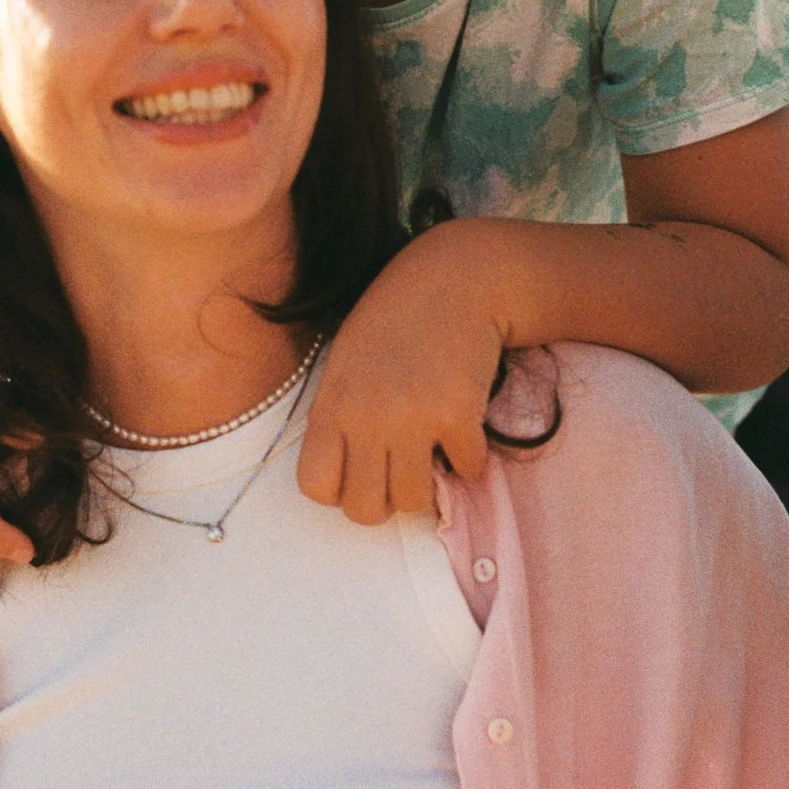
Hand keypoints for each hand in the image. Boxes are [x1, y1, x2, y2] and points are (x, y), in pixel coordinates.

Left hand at [296, 224, 500, 522]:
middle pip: (365, 510)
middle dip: (387, 500)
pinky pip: (466, 470)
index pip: (315, 487)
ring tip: (434, 453)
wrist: (456, 278)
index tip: (363, 471)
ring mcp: (411, 418)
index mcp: (331, 403)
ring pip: (414, 502)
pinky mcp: (458, 415)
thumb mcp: (347, 361)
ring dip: (429, 485)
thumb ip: (341, 415)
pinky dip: (472, 457)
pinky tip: (466, 427)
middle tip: (404, 472)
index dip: (342, 490)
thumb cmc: (398, 318)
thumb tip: (348, 478)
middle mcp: (364, 416)